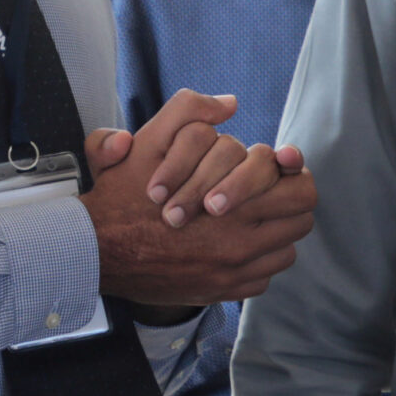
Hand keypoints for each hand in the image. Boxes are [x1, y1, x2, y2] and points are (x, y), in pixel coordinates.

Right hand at [82, 91, 316, 308]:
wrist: (94, 249)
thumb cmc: (123, 194)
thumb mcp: (150, 140)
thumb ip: (189, 111)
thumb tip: (229, 102)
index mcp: (232, 203)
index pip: (300, 187)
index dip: (291, 172)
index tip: (279, 166)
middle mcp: (240, 242)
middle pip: (300, 218)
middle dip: (288, 200)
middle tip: (268, 191)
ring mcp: (233, 273)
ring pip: (286, 250)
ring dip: (275, 232)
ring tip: (253, 217)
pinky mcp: (222, 293)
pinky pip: (264, 278)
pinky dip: (256, 263)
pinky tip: (235, 246)